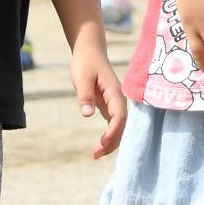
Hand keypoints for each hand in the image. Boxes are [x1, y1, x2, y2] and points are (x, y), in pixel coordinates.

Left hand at [71, 34, 126, 157]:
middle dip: (112, 142)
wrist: (89, 50)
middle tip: (95, 154)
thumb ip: (85, 96)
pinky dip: (109, 135)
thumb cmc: (86, 62)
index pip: (119, 117)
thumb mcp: (82, 78)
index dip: (112, 132)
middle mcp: (118, 99)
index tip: (102, 143)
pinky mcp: (108, 104)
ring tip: (96, 154)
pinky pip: (113, 123)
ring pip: (118, 126)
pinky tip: (101, 144)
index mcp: (115, 93)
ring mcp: (114, 102)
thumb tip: (87, 115)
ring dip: (111, 141)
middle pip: (121, 125)